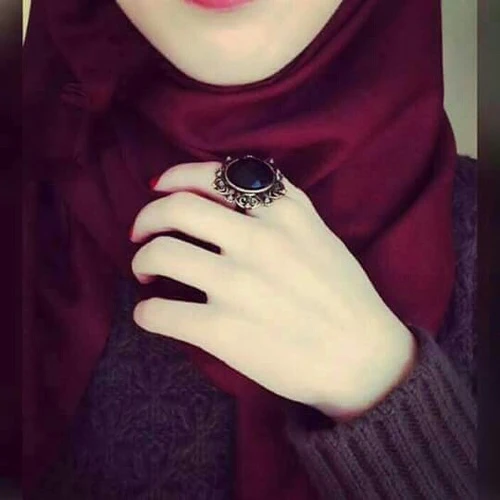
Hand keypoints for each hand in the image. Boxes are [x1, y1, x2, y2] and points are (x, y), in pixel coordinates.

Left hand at [130, 161, 416, 420]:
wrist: (364, 358)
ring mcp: (238, 285)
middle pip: (176, 208)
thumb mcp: (319, 233)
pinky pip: (160, 313)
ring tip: (146, 273)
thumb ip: (282, 205)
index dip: (174, 178)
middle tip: (140, 234)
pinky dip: (146, 313)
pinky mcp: (223, 331)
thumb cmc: (344, 296)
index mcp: (282, 213)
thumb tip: (232, 187)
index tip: (159, 190)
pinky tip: (152, 315)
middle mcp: (257, 240)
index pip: (212, 176)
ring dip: (141, 261)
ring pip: (161, 254)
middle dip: (146, 218)